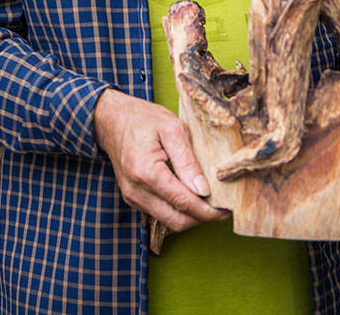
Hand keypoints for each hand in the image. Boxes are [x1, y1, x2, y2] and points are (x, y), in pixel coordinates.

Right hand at [92, 88, 228, 233]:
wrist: (112, 119)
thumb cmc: (144, 119)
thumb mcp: (173, 129)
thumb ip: (188, 161)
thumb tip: (204, 189)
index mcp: (146, 172)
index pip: (183, 203)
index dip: (208, 210)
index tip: (226, 208)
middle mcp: (136, 190)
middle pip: (177, 221)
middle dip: (202, 218)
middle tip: (222, 207)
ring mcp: (132, 197)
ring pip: (169, 221)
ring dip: (191, 216)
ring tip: (209, 201)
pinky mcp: (133, 199)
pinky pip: (160, 214)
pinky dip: (178, 211)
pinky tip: (190, 196)